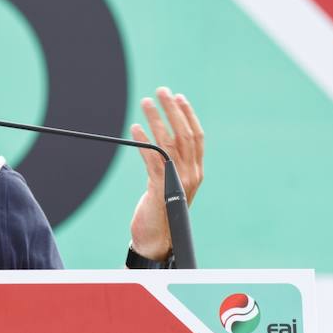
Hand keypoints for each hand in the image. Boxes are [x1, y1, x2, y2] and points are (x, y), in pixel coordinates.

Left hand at [128, 87, 203, 261]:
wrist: (157, 242)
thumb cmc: (162, 211)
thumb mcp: (171, 184)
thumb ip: (172, 164)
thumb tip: (163, 137)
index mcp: (196, 172)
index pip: (197, 138)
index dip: (188, 116)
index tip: (178, 97)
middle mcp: (190, 176)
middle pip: (184, 135)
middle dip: (172, 110)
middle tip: (162, 90)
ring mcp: (177, 183)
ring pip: (169, 143)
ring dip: (156, 119)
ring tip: (145, 102)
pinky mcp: (160, 190)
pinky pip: (152, 159)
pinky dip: (143, 141)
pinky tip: (135, 127)